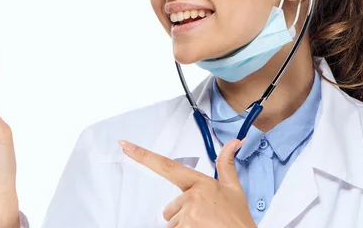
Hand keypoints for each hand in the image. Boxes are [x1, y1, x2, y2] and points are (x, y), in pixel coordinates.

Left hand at [119, 138, 255, 227]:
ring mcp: (187, 216)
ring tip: (204, 227)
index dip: (142, 155)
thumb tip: (235, 142)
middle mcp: (191, 197)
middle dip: (183, 216)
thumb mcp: (234, 189)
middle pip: (170, 209)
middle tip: (204, 220)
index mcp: (200, 183)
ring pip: (172, 223)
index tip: (124, 145)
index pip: (166, 165)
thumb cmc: (238, 219)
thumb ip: (227, 164)